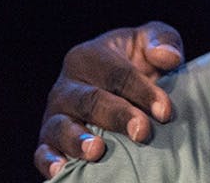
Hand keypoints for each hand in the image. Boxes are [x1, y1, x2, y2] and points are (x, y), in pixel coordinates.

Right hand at [34, 21, 183, 178]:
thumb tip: (167, 57)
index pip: (117, 74)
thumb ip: (163, 40)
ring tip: (97, 151)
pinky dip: (49, 161)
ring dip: (78, 140)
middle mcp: (66, 85)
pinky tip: (62, 169)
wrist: (121, 85)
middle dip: (118, 116)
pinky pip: (42, 151)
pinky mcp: (48, 140)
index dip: (142, 91)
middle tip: (142, 132)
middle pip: (91, 101)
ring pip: (60, 126)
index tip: (165, 111)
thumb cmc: (139, 59)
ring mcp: (54, 114)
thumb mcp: (153, 40)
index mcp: (88, 56)